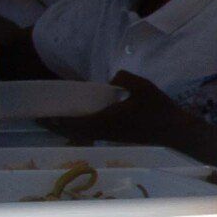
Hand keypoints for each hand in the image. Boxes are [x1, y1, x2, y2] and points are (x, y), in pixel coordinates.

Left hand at [47, 71, 202, 147]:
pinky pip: (92, 134)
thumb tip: (112, 80)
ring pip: (82, 134)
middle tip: (41, 118)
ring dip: (67, 128)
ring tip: (57, 120)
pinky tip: (82, 120)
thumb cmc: (159, 109)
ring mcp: (111, 136)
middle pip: (73, 132)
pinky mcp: (118, 137)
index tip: (39, 116)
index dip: (54, 120)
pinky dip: (80, 129)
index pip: (72, 122)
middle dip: (56, 126)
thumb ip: (123, 79)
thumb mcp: (142, 86)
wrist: (176, 130)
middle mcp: (104, 131)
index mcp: (105, 120)